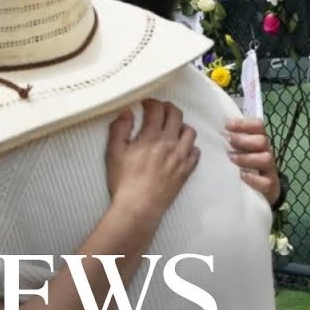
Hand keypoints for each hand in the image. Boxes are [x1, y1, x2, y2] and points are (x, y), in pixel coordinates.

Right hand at [106, 100, 199, 222]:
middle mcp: (170, 144)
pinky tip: (181, 149)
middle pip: (176, 115)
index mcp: (151, 137)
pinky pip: (196, 152)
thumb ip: (119, 129)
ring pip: (190, 132)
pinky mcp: (186, 171)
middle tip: (160, 110)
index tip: (145, 104)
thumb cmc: (124, 181)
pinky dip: (190, 146)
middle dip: (168, 108)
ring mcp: (181, 157)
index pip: (157, 109)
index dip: (151, 102)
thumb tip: (127, 112)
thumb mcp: (114, 152)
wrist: (139, 207)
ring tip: (172, 129)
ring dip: (181, 126)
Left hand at [225, 117, 280, 205]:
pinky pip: (266, 182)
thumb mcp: (239, 151)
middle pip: (262, 141)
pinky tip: (241, 176)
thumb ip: (231, 140)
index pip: (258, 126)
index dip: (244, 124)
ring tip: (231, 159)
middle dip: (243, 140)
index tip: (227, 125)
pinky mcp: (270, 186)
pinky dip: (253, 178)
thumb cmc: (245, 166)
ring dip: (247, 158)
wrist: (262, 191)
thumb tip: (216, 131)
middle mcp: (266, 152)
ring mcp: (269, 170)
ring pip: (266, 159)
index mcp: (259, 141)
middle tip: (227, 141)